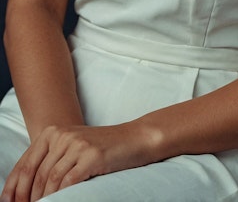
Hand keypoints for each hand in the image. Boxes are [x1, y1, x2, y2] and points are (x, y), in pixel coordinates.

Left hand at [0, 122, 147, 201]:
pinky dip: (61, 196)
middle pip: (36, 174)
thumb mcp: (73, 147)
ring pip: (50, 180)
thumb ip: (52, 159)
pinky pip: (68, 182)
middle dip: (27, 198)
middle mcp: (64, 135)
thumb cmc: (103, 147)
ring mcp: (78, 144)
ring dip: (44, 199)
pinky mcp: (92, 156)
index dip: (13, 187)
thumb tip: (27, 188)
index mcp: (54, 131)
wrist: (135, 138)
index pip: (26, 163)